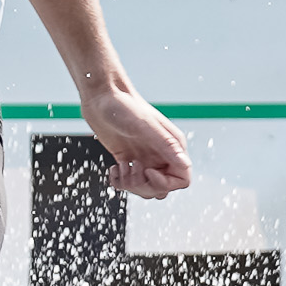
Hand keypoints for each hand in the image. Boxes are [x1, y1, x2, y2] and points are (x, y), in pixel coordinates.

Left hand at [82, 84, 190, 200]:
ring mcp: (144, 158)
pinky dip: (119, 181)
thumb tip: (185, 164)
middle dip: (145, 186)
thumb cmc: (124, 106)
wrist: (101, 97)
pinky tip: (113, 167)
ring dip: (131, 184)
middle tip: (131, 168)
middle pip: (162, 188)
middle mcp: (160, 155)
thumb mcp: (145, 126)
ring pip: (146, 187)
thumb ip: (166, 146)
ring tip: (120, 167)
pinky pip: (129, 182)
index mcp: (172, 146)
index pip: (182, 179)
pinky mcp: (127, 159)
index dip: (165, 183)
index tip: (147, 170)